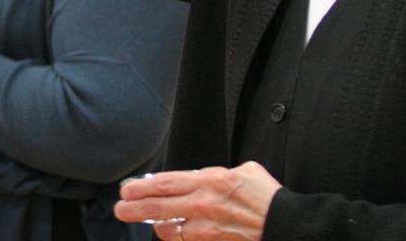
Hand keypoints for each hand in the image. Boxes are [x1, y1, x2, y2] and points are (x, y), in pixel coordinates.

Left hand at [115, 163, 282, 239]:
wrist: (284, 225)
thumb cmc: (266, 197)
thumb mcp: (242, 171)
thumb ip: (215, 174)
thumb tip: (197, 177)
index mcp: (210, 181)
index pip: (166, 183)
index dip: (141, 187)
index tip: (127, 189)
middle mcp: (204, 205)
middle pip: (158, 207)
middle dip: (134, 208)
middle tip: (121, 208)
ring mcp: (206, 229)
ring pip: (168, 229)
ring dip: (155, 225)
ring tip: (149, 221)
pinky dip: (175, 237)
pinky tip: (171, 231)